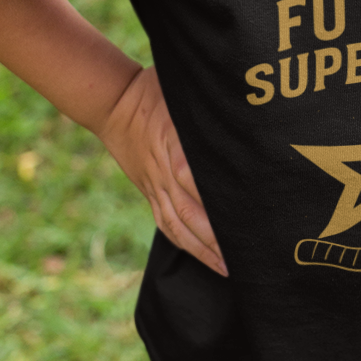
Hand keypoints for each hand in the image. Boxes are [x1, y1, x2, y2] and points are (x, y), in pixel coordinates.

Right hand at [99, 66, 227, 276]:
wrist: (113, 103)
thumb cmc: (154, 91)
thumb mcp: (182, 92)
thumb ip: (208, 106)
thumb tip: (241, 111)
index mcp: (175, 149)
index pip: (198, 182)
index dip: (219, 205)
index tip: (246, 221)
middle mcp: (164, 175)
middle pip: (192, 214)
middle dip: (216, 241)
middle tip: (245, 258)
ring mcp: (155, 186)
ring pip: (179, 225)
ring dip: (203, 250)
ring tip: (227, 269)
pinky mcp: (150, 192)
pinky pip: (165, 222)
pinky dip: (184, 243)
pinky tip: (201, 256)